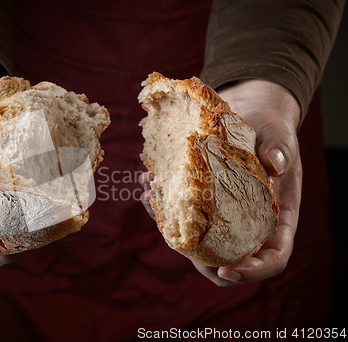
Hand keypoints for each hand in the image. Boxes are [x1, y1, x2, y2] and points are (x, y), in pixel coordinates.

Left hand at [139, 79, 301, 285]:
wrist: (249, 113)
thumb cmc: (270, 128)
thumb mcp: (278, 135)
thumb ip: (279, 148)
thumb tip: (274, 165)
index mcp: (276, 219)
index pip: (272, 259)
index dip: (253, 271)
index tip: (227, 270)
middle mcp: (248, 224)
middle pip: (228, 260)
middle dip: (198, 259)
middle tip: (176, 237)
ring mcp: (221, 216)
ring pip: (196, 241)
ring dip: (170, 227)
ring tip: (149, 195)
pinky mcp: (199, 202)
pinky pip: (179, 215)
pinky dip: (161, 204)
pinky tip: (146, 182)